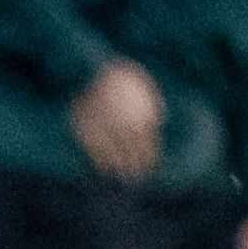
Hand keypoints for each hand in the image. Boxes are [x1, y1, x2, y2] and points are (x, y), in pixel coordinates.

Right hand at [68, 59, 163, 180]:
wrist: (87, 71)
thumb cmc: (116, 73)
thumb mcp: (142, 81)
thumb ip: (153, 100)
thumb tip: (160, 119)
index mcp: (141, 117)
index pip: (149, 144)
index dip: (151, 158)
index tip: (150, 166)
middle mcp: (126, 129)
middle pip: (134, 154)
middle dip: (137, 168)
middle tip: (138, 176)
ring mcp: (107, 133)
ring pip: (116, 157)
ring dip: (121, 169)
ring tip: (123, 177)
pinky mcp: (88, 134)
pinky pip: (97, 154)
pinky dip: (102, 163)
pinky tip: (104, 169)